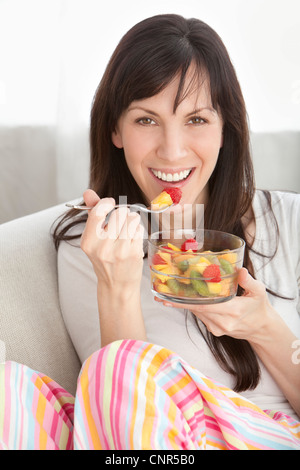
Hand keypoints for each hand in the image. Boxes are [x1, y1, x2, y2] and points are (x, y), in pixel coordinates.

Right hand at [80, 189, 144, 290]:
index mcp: (88, 242)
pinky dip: (137, 231)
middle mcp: (102, 247)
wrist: (116, 286)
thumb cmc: (105, 259)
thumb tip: (88, 192)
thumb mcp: (93, 239)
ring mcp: (120, 251)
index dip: (106, 203)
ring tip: (127, 231)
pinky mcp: (134, 253)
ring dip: (132, 221)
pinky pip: (139, 229)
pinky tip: (132, 241)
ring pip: (132, 218)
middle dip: (122, 214)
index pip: (98, 212)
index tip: (110, 204)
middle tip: (120, 224)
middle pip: (120, 213)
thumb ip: (92, 213)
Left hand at [157, 268, 276, 343]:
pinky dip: (192, 306)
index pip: (205, 305)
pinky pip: (200, 316)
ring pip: (196, 313)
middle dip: (178, 300)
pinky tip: (182, 298)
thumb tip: (240, 271)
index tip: (170, 297)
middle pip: (196, 309)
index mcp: (233, 310)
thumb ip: (249, 281)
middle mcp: (222, 321)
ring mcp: (217, 328)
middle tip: (161, 291)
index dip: (186, 301)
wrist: (261, 328)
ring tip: (167, 292)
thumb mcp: (259, 292)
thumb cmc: (259, 307)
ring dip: (182, 302)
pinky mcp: (214, 330)